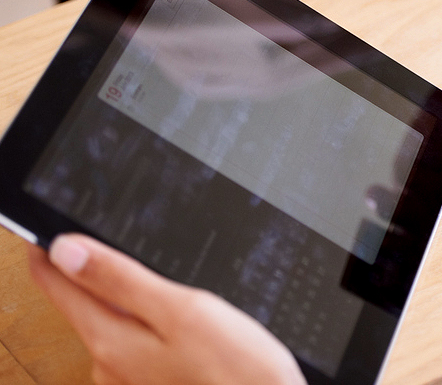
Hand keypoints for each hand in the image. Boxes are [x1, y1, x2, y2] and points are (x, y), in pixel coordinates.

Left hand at [27, 235, 305, 384]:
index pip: (59, 285)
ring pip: (115, 322)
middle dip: (95, 273)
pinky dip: (149, 321)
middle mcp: (109, 366)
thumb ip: (121, 280)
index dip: (51, 252)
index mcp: (110, 341)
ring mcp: (130, 379)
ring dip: (128, 298)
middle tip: (107, 242)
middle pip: (85, 303)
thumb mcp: (181, 309)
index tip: (48, 230)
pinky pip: (136, 341)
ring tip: (152, 278)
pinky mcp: (153, 382)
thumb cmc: (234, 370)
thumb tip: (65, 251)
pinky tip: (178, 317)